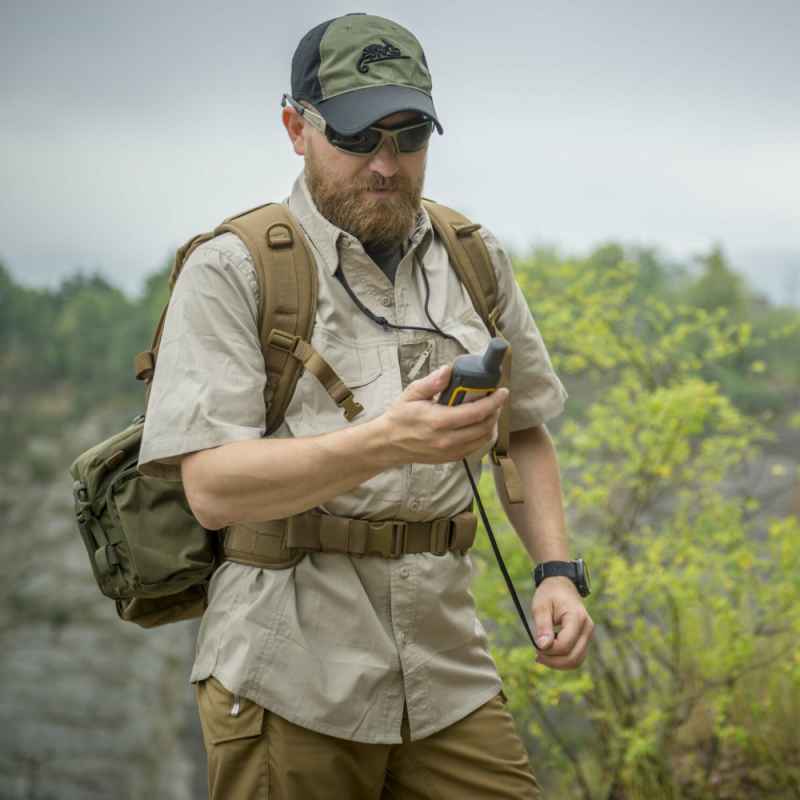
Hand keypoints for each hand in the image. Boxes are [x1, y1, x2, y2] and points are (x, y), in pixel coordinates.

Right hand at [378, 364, 508, 466]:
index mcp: (438, 421)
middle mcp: (447, 439)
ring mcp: (450, 452)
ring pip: (483, 439)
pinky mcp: (451, 458)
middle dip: (495, 411)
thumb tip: (448, 370)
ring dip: (492, 423)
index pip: (476, 412)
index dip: (494, 401)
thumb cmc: (400, 417)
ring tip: (490, 410)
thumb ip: (431, 383)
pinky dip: (483, 435)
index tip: (502, 391)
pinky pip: (475, 447)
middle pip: (484, 426)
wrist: (388, 444)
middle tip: (496, 398)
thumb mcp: (411, 394)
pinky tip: (480, 424)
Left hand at [532, 576, 593, 669]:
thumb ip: (542, 626)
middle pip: (573, 657)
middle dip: (553, 661)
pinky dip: (563, 659)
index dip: (549, 651)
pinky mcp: (585, 638)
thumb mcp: (541, 606)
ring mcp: (588, 634)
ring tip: (542, 655)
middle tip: (537, 654)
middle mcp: (587, 628)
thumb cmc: (549, 593)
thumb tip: (542, 647)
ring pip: (577, 660)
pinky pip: (576, 656)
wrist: (561, 584)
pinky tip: (549, 653)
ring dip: (558, 663)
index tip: (535, 646)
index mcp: (577, 617)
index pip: (565, 645)